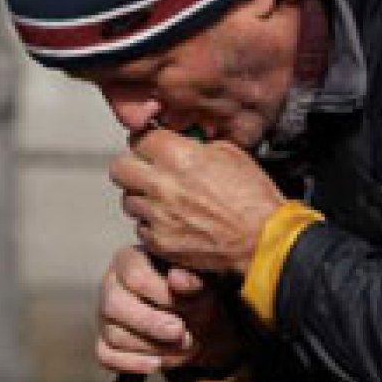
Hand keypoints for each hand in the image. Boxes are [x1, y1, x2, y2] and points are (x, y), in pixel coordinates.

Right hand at [95, 245, 246, 377]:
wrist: (197, 319)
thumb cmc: (196, 292)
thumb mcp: (202, 282)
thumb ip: (192, 278)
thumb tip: (177, 279)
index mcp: (129, 259)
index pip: (134, 276)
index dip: (162, 295)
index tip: (193, 305)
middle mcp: (109, 285)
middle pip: (114, 305)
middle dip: (152, 324)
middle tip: (182, 333)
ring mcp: (104, 316)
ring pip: (115, 336)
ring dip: (153, 347)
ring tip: (185, 347)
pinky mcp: (103, 343)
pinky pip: (107, 357)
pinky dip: (134, 364)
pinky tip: (158, 364)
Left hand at [108, 130, 284, 275]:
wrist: (262, 239)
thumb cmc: (252, 197)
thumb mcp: (229, 153)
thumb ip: (194, 145)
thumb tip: (178, 143)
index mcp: (177, 156)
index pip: (138, 139)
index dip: (146, 143)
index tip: (151, 148)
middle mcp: (161, 184)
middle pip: (119, 170)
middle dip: (133, 168)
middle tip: (147, 172)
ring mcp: (157, 216)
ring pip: (128, 201)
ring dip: (142, 199)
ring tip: (164, 201)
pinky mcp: (159, 242)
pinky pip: (141, 228)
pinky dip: (152, 225)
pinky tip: (172, 222)